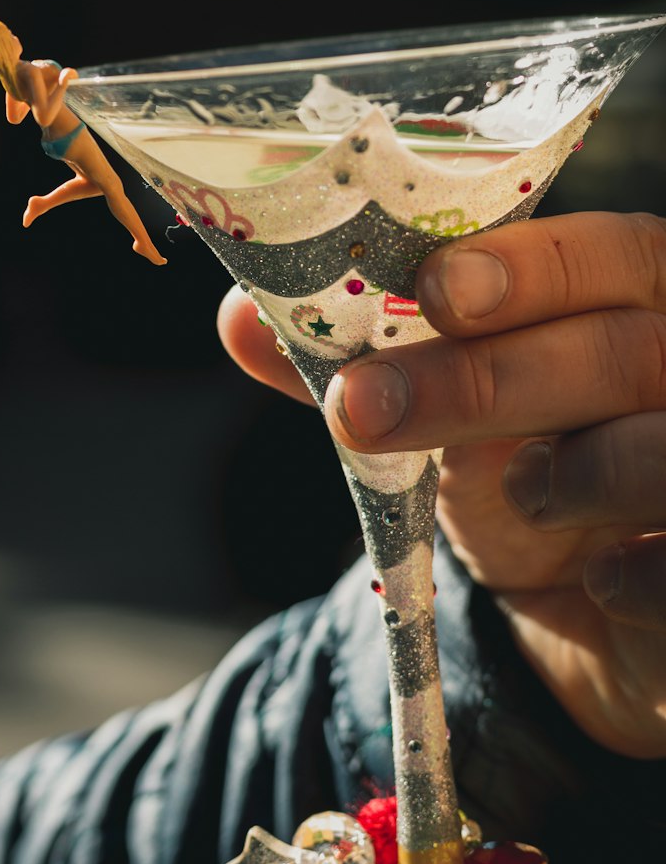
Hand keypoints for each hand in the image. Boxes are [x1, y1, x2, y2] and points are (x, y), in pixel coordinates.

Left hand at [217, 212, 665, 757]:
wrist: (581, 610)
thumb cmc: (519, 472)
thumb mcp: (439, 410)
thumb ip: (357, 361)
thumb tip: (241, 318)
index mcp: (636, 301)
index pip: (611, 253)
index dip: (530, 268)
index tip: (433, 291)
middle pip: (622, 348)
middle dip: (485, 379)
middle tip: (364, 408)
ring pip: (665, 448)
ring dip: (570, 472)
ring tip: (518, 494)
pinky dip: (639, 574)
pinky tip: (599, 582)